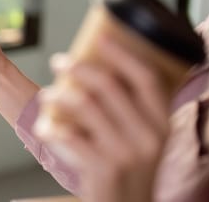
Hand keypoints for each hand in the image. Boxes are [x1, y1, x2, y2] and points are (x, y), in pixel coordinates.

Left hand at [34, 36, 170, 201]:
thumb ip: (131, 109)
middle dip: (78, 67)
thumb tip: (101, 70)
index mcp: (162, 123)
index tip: (100, 37)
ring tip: (48, 95)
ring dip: (59, 94)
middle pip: (110, 85)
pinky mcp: (105, 169)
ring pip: (86, 105)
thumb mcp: (144, 139)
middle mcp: (150, 136)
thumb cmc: (129, 172)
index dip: (122, 54)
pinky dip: (51, 128)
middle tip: (59, 61)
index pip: (146, 77)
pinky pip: (69, 136)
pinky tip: (45, 128)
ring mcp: (128, 154)